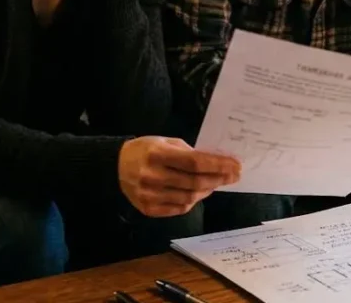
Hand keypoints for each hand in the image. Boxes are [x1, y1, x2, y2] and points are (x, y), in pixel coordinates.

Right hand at [118, 136, 241, 217]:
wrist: (115, 167)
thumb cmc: (145, 150)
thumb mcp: (165, 142)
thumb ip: (189, 152)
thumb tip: (217, 163)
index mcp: (157, 154)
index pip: (195, 162)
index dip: (218, 165)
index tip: (236, 165)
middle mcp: (152, 176)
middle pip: (195, 182)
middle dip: (218, 179)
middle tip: (233, 176)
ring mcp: (149, 195)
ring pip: (189, 198)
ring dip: (207, 191)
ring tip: (216, 183)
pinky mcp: (148, 209)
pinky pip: (178, 208)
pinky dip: (192, 201)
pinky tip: (198, 193)